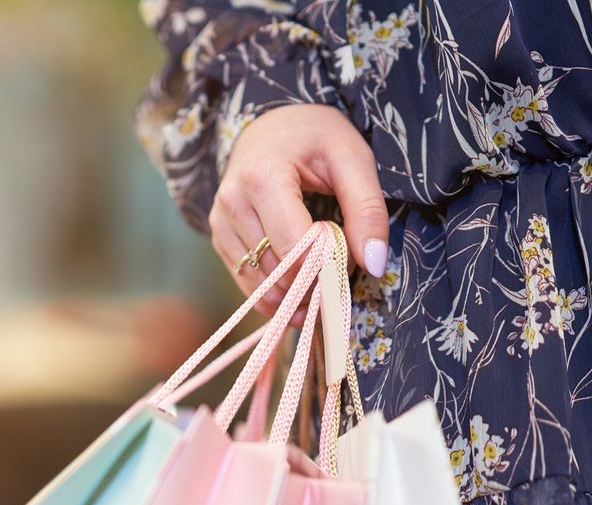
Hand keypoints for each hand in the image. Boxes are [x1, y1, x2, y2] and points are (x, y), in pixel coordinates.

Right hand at [209, 104, 388, 324]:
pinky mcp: (217, 235)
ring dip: (293, 292)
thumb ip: (367, 211)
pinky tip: (296, 286)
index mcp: (264, 177)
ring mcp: (220, 220)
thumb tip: (374, 264)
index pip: (295, 248)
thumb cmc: (315, 138)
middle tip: (338, 273)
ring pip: (260, 282)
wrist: (272, 125)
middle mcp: (233, 201)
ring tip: (319, 279)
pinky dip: (273, 291)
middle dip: (312, 282)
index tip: (348, 263)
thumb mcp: (352, 160)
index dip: (326, 267)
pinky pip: (245, 281)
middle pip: (277, 269)